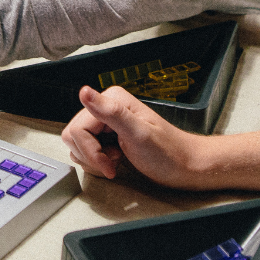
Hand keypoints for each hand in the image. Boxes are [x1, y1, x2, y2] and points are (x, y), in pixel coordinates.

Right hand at [62, 86, 208, 188]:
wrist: (186, 167)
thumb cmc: (169, 153)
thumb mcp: (139, 134)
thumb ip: (110, 112)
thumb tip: (84, 92)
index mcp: (111, 100)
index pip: (77, 128)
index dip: (90, 150)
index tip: (108, 162)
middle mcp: (106, 108)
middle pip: (74, 135)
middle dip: (90, 155)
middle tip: (112, 163)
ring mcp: (106, 123)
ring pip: (77, 143)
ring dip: (93, 159)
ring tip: (115, 161)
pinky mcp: (108, 137)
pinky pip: (86, 150)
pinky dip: (97, 161)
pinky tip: (115, 162)